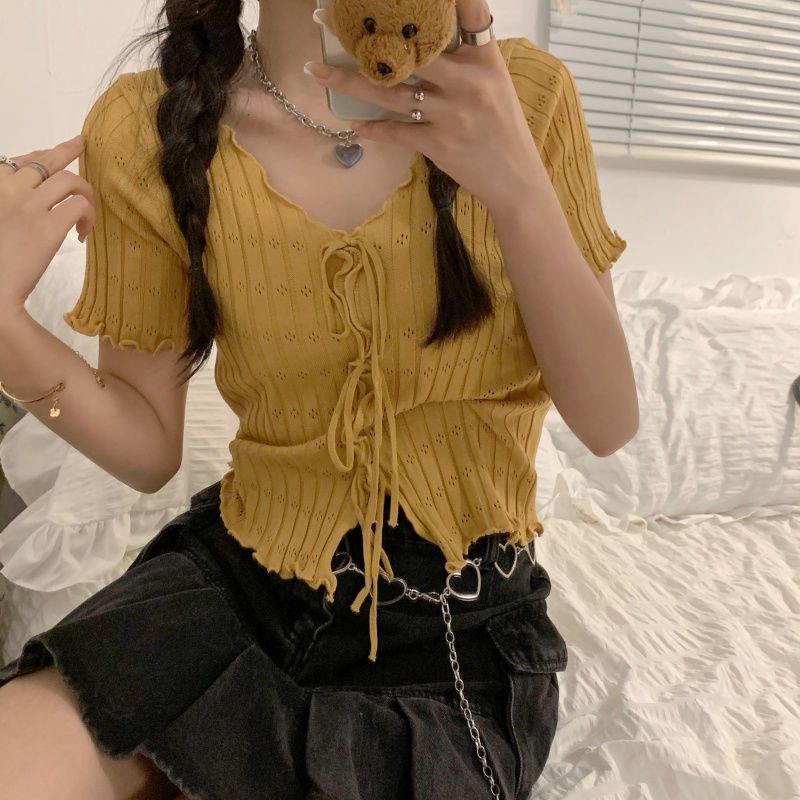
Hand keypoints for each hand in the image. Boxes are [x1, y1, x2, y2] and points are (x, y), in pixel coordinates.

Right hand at [0, 135, 95, 310]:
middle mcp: (9, 189)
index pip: (23, 160)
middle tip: (81, 145)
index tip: (59, 153)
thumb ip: (10, 198)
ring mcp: (29, 206)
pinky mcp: (48, 227)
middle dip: (68, 151)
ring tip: (86, 215)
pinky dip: (88, 216)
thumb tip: (34, 184)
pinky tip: (82, 234)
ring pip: (71, 181)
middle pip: (48, 163)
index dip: (44, 156)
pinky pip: (80, 206)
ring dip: (85, 194)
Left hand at [307, 0, 542, 211]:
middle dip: (370, 36)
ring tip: (317, 70)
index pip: (470, 13)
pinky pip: (396, 131)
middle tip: (329, 21)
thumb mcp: (495, 84)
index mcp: (486, 60)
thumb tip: (422, 40)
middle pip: (412, 51)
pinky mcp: (438, 143)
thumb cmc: (502, 129)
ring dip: (349, 81)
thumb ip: (465, 59)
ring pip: (391, 91)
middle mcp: (469, 82)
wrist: (515, 180)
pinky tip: (353, 124)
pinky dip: (372, 129)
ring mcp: (452, 114)